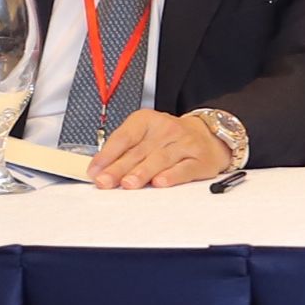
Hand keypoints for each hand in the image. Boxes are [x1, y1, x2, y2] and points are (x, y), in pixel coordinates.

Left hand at [91, 108, 231, 188]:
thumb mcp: (145, 137)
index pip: (124, 137)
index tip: (94, 170)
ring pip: (160, 159)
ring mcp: (184, 144)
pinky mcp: (200, 160)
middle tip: (105, 182)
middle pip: (139, 151)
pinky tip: (160, 182)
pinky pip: (184, 168)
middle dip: (119, 168)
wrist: (209, 136)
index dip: (107, 155)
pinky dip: (172, 176)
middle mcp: (166, 130)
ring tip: (128, 184)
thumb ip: (122, 152)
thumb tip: (98, 171)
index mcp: (147, 121)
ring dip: (142, 172)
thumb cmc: (170, 140)